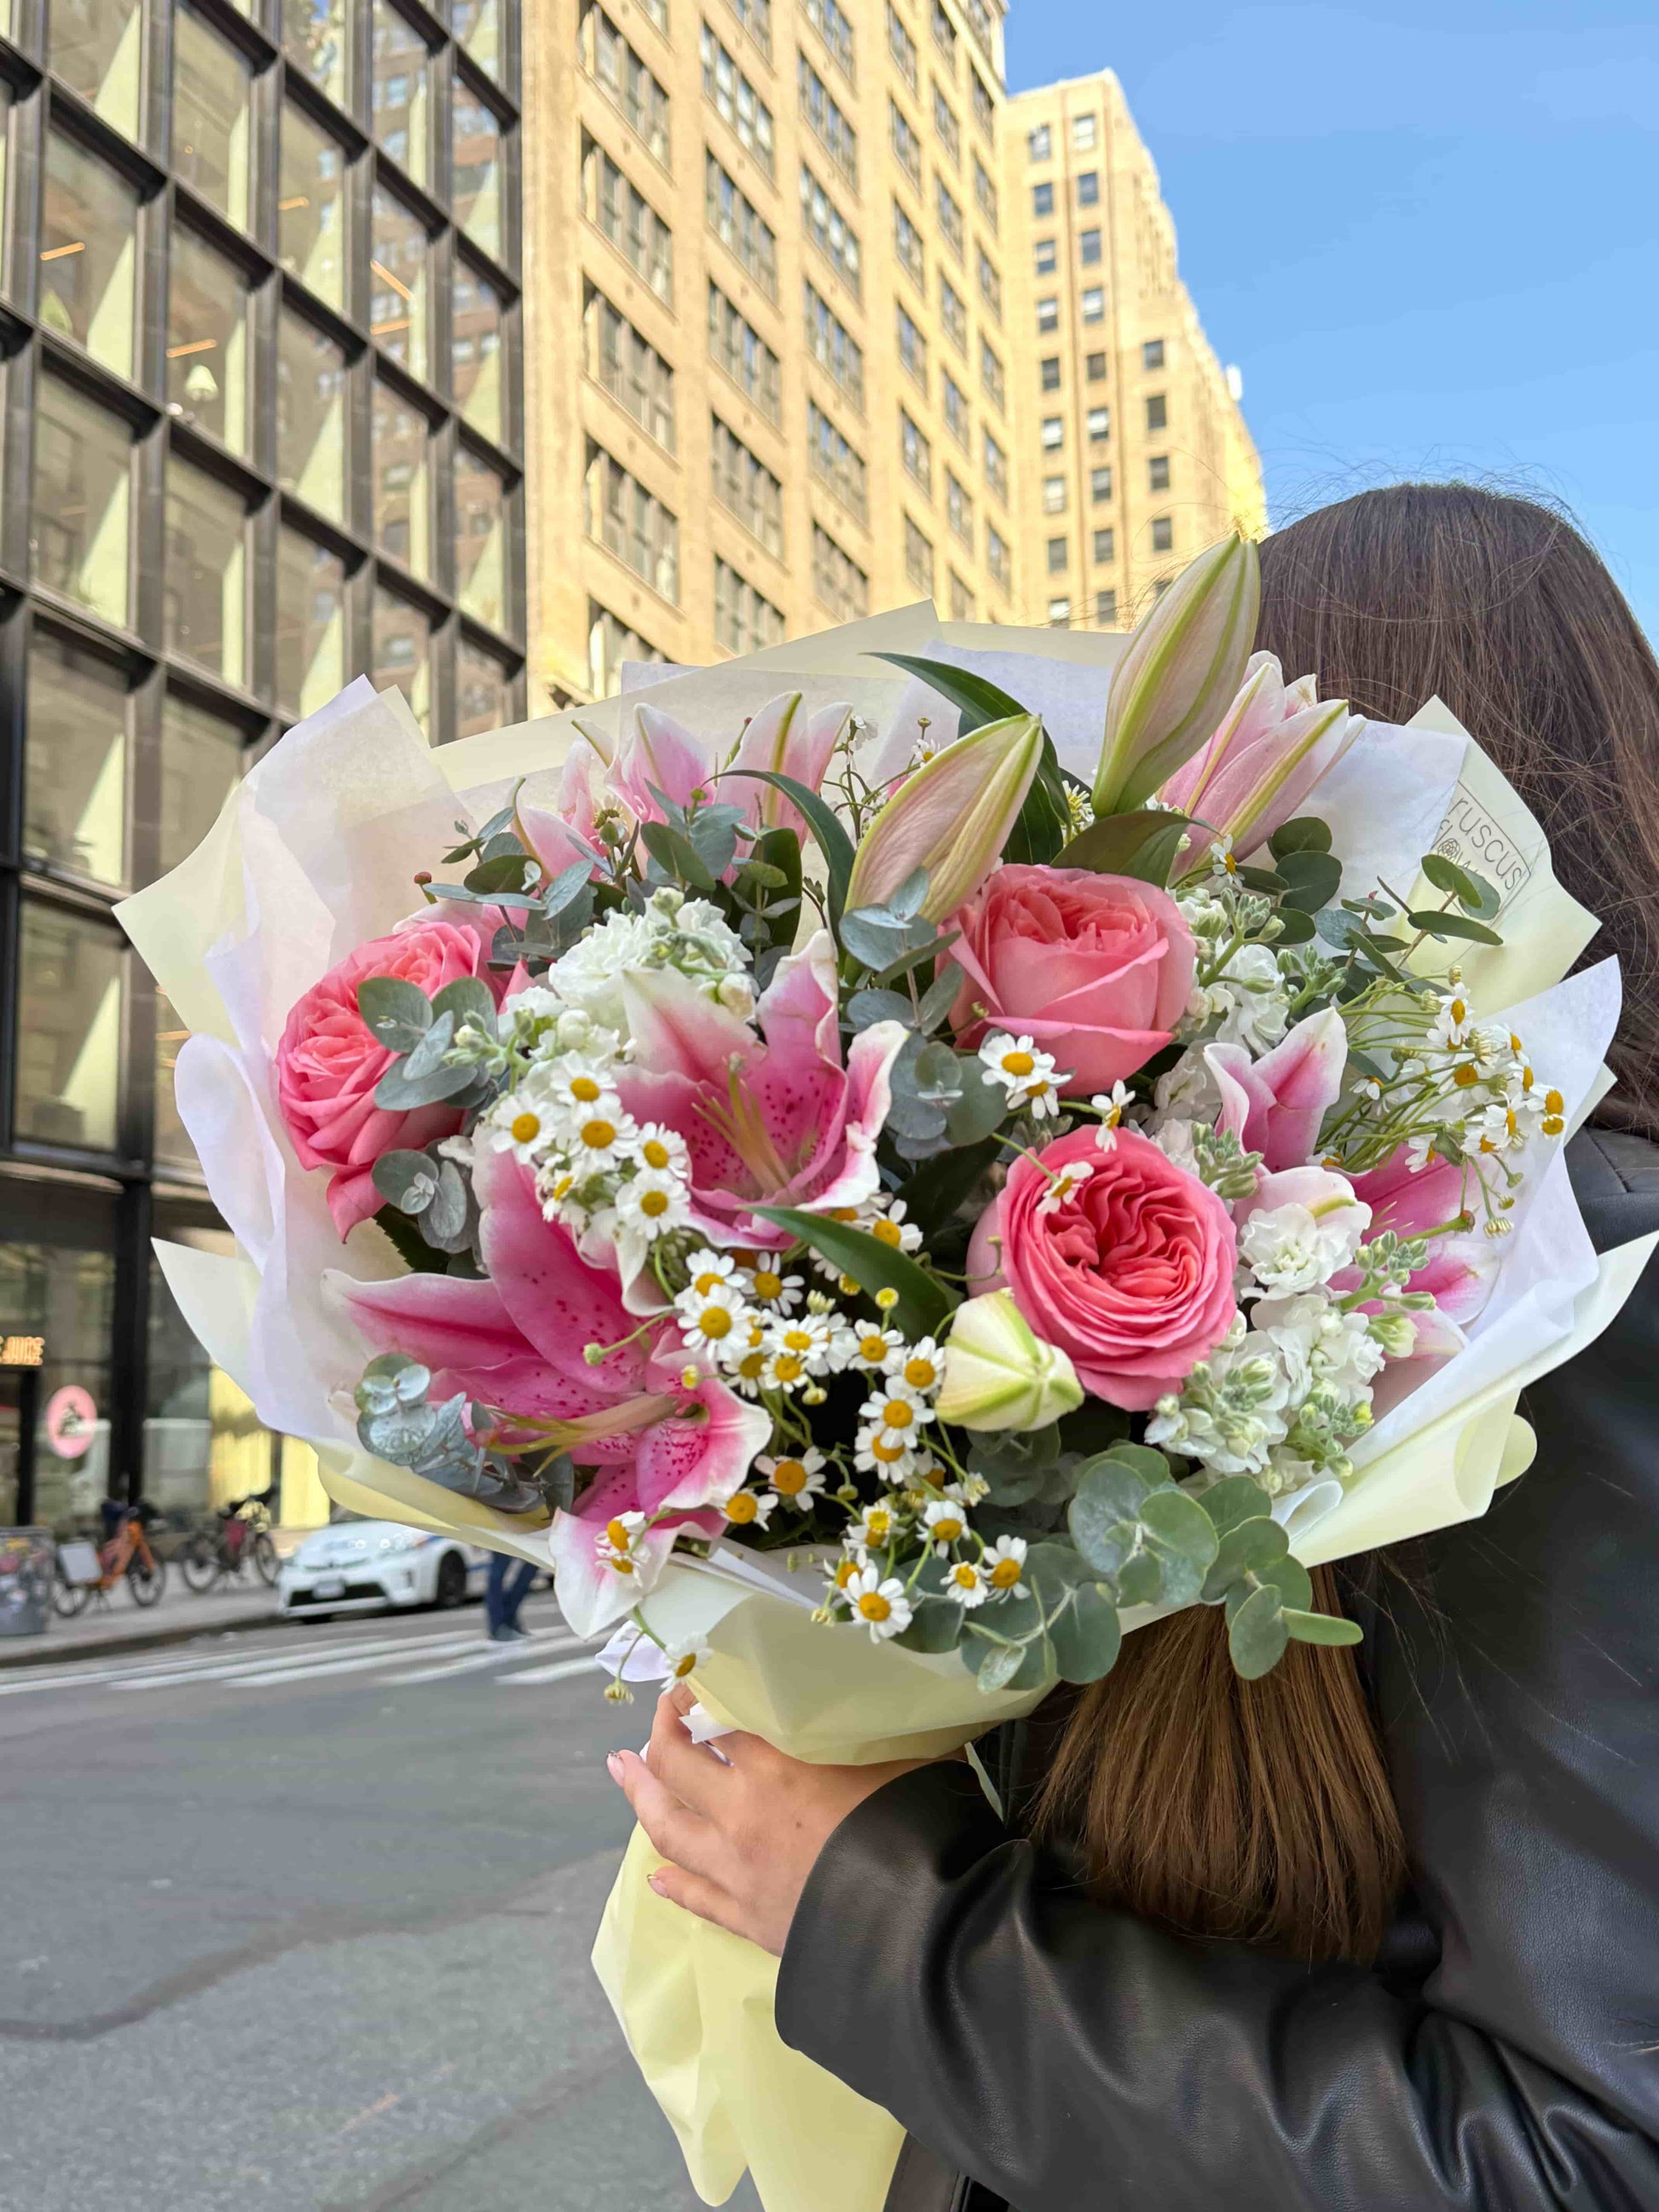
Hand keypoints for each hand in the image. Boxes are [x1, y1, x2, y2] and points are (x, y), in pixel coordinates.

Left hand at [607, 1682, 923, 1955]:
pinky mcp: (748, 1919)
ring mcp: (736, 1870)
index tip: (694, 1682)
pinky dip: (673, 1883)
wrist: (917, 1928)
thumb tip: (883, 1697)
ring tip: (622, 1769)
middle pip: (676, 1767)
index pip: (716, 1720)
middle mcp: (741, 1814)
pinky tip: (656, 1876)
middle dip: (658, 1735)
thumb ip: (872, 1725)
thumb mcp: (903, 1754)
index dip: (699, 1696)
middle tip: (655, 1718)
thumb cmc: (915, 1828)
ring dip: (641, 1795)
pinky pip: (697, 1897)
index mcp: (776, 1767)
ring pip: (668, 1829)